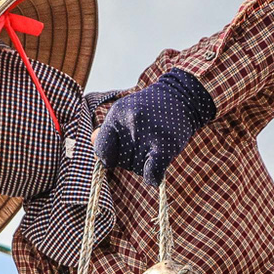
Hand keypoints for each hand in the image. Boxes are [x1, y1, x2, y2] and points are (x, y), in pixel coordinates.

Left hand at [93, 68, 217, 187]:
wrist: (180, 96)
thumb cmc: (147, 109)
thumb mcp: (122, 112)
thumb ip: (106, 132)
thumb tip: (94, 147)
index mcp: (117, 116)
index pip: (101, 148)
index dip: (106, 156)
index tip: (115, 154)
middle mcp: (131, 125)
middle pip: (120, 162)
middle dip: (128, 158)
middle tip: (142, 143)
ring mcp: (148, 135)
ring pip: (136, 169)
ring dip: (143, 164)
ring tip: (153, 145)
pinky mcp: (165, 146)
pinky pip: (151, 173)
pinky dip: (152, 176)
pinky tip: (154, 171)